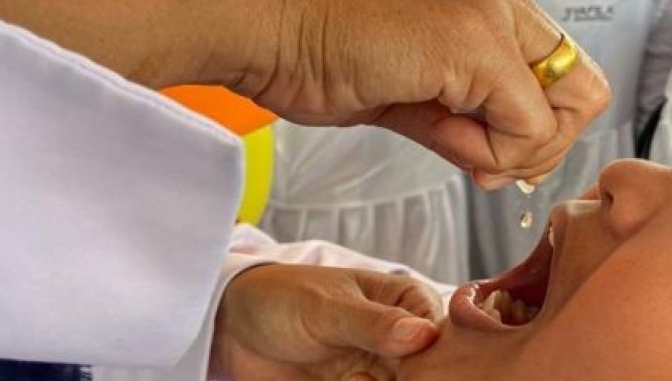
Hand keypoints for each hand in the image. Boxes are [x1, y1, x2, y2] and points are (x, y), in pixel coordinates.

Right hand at [0, 0, 610, 189]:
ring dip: (509, 148)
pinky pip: (526, 126)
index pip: (557, 63)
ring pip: (560, 108)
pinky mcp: (471, 39)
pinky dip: (491, 152)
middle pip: (579, 85)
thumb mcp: (406, 86)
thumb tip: (507, 164)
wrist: (255, 22)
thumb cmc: (310, 49)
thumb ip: (463, 117)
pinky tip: (438, 135)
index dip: (536, 121)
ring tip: (446, 138)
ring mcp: (486, 7)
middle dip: (537, 140)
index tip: (489, 147)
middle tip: (481, 157)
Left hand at [211, 264, 442, 380]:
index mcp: (408, 303)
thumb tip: (423, 336)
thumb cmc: (282, 298)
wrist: (232, 328)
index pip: (439, 338)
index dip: (432, 363)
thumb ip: (374, 324)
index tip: (402, 371)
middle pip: (427, 375)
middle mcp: (402, 339)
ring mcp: (381, 370)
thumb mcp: (328, 308)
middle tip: (365, 378)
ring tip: (348, 378)